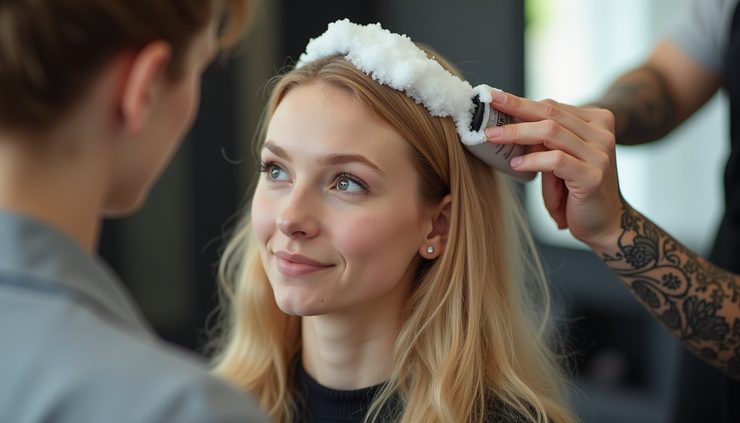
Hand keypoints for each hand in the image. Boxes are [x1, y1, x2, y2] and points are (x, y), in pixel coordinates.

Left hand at [484, 90, 624, 246]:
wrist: (605, 224)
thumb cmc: (576, 192)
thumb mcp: (559, 160)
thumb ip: (543, 142)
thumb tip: (508, 124)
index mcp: (596, 122)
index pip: (552, 106)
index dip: (521, 102)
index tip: (493, 97)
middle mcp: (601, 133)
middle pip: (550, 113)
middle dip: (515, 108)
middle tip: (488, 105)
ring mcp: (600, 153)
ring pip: (551, 131)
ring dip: (517, 132)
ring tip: (493, 136)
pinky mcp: (593, 175)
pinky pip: (556, 160)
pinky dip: (532, 160)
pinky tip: (516, 165)